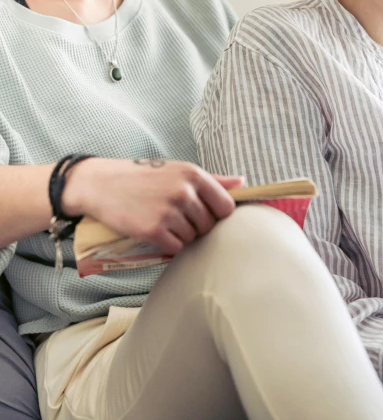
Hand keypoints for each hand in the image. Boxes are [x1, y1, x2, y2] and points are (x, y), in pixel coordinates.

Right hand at [62, 157, 243, 255]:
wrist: (102, 184)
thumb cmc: (144, 177)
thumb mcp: (177, 171)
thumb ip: (212, 180)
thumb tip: (242, 182)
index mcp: (193, 174)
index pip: (226, 205)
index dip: (218, 215)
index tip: (205, 214)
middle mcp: (183, 192)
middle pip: (209, 225)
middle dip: (196, 225)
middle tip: (176, 216)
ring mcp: (169, 212)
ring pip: (193, 237)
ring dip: (181, 235)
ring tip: (162, 220)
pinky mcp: (153, 230)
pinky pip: (176, 248)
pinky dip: (168, 245)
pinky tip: (155, 232)